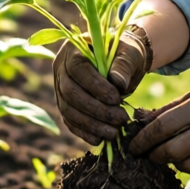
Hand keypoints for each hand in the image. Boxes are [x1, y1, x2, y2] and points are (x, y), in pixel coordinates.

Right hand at [53, 24, 153, 144]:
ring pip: (68, 110)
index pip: (77, 68)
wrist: (122, 63)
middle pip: (70, 93)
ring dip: (90, 124)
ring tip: (113, 133)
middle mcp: (61, 68)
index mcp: (73, 49)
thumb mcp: (130, 53)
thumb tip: (118, 83)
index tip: (116, 98)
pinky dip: (84, 132)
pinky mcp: (65, 104)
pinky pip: (70, 121)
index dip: (95, 86)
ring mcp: (60, 87)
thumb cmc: (125, 54)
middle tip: (120, 118)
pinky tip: (99, 139)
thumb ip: (124, 65)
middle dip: (96, 109)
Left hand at [128, 73, 189, 182]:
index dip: (143, 140)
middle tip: (150, 155)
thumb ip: (174, 108)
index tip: (132, 147)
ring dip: (178, 163)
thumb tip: (142, 121)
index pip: (163, 127)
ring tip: (178, 154)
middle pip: (173, 151)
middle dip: (156, 155)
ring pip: (189, 167)